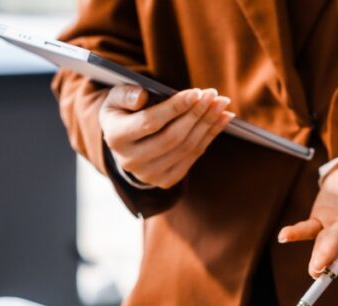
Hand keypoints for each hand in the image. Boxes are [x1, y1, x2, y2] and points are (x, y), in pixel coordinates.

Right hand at [100, 85, 233, 188]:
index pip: (150, 123)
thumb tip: (142, 96)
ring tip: (221, 104)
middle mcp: (130, 161)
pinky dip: (210, 136)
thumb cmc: (124, 111)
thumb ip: (126, 94)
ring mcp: (148, 175)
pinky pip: (193, 156)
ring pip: (186, 148)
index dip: (175, 108)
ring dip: (208, 124)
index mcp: (115, 137)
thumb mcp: (117, 98)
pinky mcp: (165, 180)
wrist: (125, 142)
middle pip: (172, 137)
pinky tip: (222, 119)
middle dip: (196, 114)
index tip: (196, 92)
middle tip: (213, 95)